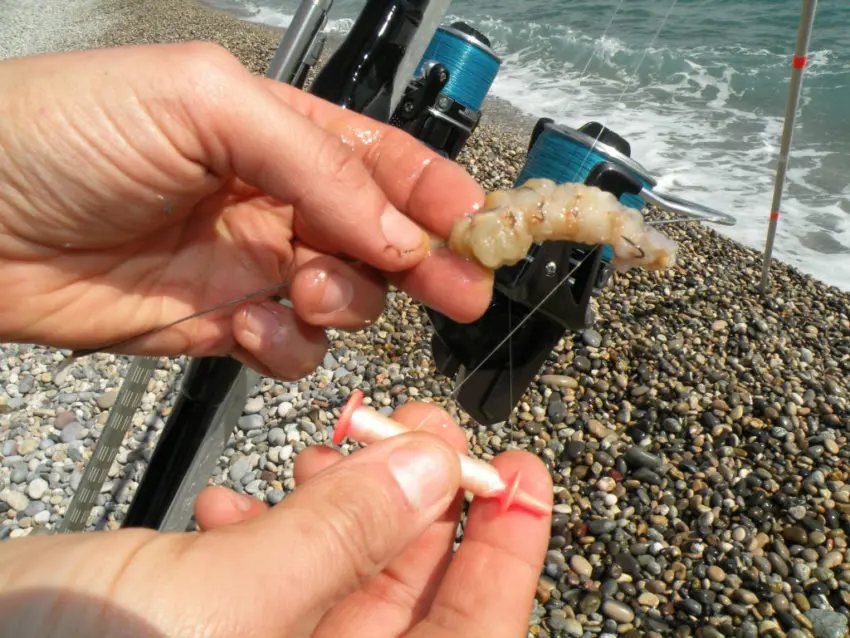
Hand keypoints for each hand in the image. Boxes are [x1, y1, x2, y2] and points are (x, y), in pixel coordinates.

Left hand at [0, 43, 492, 377]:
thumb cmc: (63, 132)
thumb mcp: (201, 103)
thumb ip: (312, 158)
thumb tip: (398, 226)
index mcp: (277, 132)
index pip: (381, 161)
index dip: (438, 192)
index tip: (482, 227)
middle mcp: (274, 199)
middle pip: (379, 236)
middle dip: (425, 263)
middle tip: (460, 292)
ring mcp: (250, 265)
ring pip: (342, 299)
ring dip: (343, 304)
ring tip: (307, 292)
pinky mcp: (218, 325)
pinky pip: (287, 349)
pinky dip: (287, 349)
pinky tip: (253, 332)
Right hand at [0, 401, 551, 636]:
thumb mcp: (216, 608)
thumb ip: (335, 542)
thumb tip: (433, 471)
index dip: (507, 559)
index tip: (525, 478)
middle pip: (407, 598)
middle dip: (420, 501)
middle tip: (428, 426)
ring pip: (336, 574)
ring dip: (341, 504)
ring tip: (332, 446)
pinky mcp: (203, 630)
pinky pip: (269, 575)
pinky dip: (268, 526)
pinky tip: (241, 497)